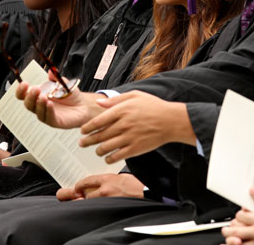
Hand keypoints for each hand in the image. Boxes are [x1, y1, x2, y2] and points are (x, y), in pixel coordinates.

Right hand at [16, 77, 104, 128]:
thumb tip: (51, 72)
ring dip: (39, 104)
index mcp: (37, 95)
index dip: (21, 90)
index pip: (23, 95)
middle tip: (36, 89)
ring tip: (44, 97)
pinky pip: (48, 117)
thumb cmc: (70, 94)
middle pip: (28, 103)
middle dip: (30, 96)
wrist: (83, 105)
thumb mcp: (64, 83)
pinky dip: (48, 110)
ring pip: (37, 111)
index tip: (25, 83)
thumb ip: (57, 78)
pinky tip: (50, 104)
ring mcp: (45, 114)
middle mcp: (39, 105)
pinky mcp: (54, 121)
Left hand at [56, 173, 144, 200]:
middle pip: (83, 191)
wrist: (146, 192)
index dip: (79, 185)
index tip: (75, 188)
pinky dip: (91, 208)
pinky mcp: (110, 205)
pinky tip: (87, 209)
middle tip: (62, 194)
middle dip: (72, 194)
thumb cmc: (136, 185)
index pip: (87, 181)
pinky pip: (96, 207)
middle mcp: (104, 188)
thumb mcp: (120, 177)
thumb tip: (99, 185)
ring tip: (75, 201)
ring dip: (82, 201)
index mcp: (107, 178)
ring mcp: (106, 198)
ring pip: (88, 201)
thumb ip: (108, 181)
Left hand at [79, 91, 194, 162]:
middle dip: (88, 141)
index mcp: (122, 111)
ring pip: (106, 147)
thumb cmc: (154, 107)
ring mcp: (129, 138)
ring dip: (98, 150)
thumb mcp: (135, 95)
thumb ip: (115, 99)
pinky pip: (117, 156)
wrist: (171, 121)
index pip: (98, 121)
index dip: (87, 127)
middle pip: (99, 135)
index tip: (83, 130)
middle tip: (82, 143)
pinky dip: (109, 158)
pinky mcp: (136, 149)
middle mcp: (124, 125)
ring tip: (96, 150)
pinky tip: (108, 158)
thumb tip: (99, 103)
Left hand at [222, 188, 253, 244]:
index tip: (243, 214)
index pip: (241, 216)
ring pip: (237, 241)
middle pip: (235, 229)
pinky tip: (238, 242)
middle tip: (231, 227)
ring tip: (234, 235)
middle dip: (230, 227)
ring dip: (232, 238)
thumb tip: (252, 190)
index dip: (239, 214)